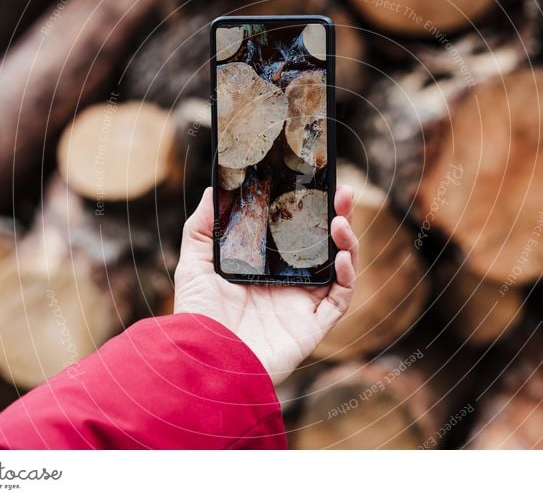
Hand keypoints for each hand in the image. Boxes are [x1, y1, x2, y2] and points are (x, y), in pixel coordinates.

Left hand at [173, 185, 357, 383]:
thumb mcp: (194, 263)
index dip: (310, 209)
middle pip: (325, 244)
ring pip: (340, 267)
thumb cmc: (196, 316)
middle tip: (344, 190)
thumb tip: (215, 189)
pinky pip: (340, 298)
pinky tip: (341, 257)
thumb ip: (203, 226)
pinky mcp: (313, 325)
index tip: (316, 182)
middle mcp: (289, 283)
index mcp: (266, 267)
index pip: (297, 232)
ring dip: (347, 241)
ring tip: (341, 219)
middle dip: (339, 216)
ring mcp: (304, 303)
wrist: (204, 360)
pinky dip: (348, 276)